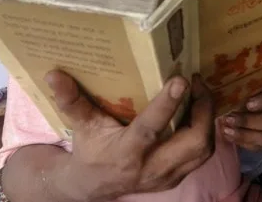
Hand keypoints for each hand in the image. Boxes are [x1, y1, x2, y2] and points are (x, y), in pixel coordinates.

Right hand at [45, 70, 214, 200]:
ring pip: (203, 149)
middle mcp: (151, 168)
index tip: (181, 79)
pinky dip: (205, 131)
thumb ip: (71, 100)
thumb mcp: (80, 125)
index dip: (167, 104)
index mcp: (126, 153)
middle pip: (193, 142)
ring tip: (201, 93)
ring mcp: (167, 177)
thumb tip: (53, 74)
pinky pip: (202, 155)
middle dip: (203, 110)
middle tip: (198, 82)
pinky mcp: (177, 178)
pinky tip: (199, 111)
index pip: (151, 129)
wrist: (93, 186)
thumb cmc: (89, 150)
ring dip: (208, 119)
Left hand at [221, 85, 261, 150]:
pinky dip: (241, 142)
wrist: (239, 114)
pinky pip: (258, 146)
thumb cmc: (239, 97)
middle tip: (228, 118)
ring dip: (243, 134)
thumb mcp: (240, 91)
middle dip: (247, 121)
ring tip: (226, 130)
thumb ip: (237, 90)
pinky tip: (228, 135)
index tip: (248, 103)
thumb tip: (222, 90)